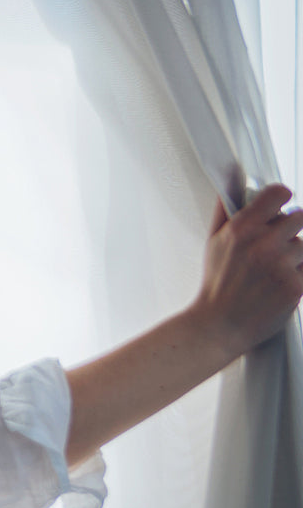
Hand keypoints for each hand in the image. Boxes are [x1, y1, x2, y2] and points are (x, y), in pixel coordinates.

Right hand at [189, 183, 302, 358]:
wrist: (219, 325)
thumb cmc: (217, 285)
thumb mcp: (213, 243)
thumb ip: (226, 211)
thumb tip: (233, 182)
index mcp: (241, 229)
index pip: (278, 194)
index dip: (283, 199)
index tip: (283, 207)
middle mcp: (262, 243)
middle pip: (301, 217)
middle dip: (291, 231)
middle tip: (278, 246)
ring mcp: (281, 264)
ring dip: (296, 256)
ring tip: (274, 271)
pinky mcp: (296, 285)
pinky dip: (299, 276)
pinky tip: (280, 284)